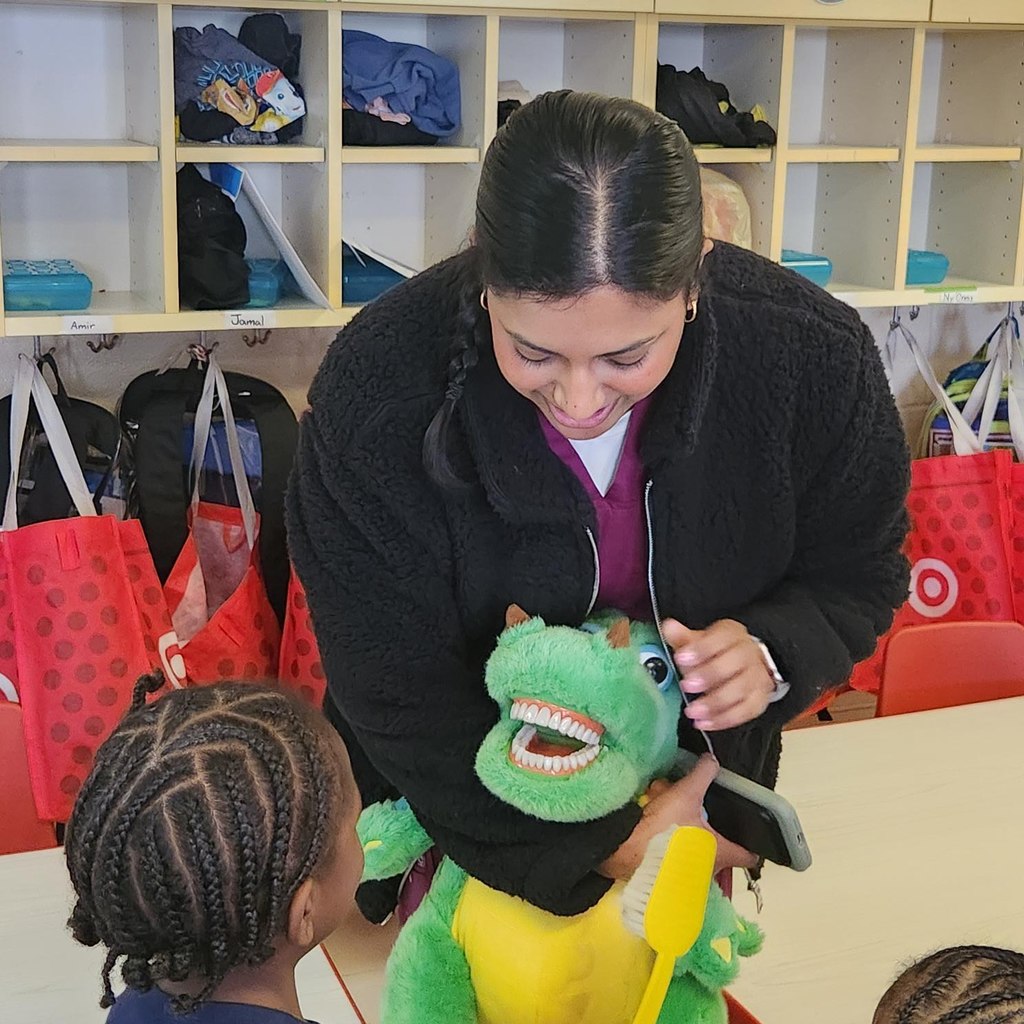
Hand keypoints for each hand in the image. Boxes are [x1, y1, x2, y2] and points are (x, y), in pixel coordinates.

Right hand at [599, 754, 757, 880]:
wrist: (626, 854)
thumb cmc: (665, 832)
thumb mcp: (686, 794)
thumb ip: (703, 774)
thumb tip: (712, 759)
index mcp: (721, 853)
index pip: (749, 856)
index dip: (750, 842)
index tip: (745, 829)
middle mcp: (707, 868)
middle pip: (715, 843)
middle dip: (703, 822)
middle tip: (694, 805)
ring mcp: (686, 873)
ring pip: (690, 842)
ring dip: (679, 821)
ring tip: (662, 798)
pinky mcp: (665, 870)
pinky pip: (671, 845)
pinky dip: (664, 829)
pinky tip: (650, 810)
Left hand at [662, 618, 774, 731]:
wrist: (746, 666)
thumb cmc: (716, 653)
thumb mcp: (699, 642)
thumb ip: (683, 638)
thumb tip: (669, 627)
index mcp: (732, 634)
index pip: (721, 638)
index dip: (701, 648)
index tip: (680, 658)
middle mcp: (749, 654)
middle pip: (734, 663)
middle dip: (709, 675)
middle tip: (686, 685)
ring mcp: (757, 677)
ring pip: (741, 690)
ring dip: (715, 702)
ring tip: (692, 711)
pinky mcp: (760, 700)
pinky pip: (746, 711)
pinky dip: (724, 719)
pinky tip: (704, 723)